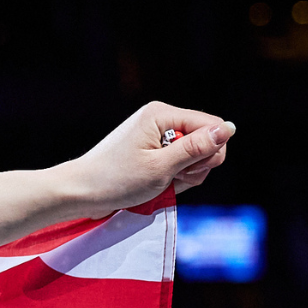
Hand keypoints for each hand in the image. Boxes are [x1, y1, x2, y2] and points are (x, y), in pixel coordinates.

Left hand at [57, 101, 235, 211]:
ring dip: (185, 175)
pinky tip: (157, 186)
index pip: (213, 126)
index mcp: (162, 114)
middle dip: (196, 166)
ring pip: (195, 156)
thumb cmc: (116, 180)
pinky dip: (174, 178)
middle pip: (206, 141)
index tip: (185, 169)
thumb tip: (228, 128)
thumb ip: (197, 148)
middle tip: (171, 179)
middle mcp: (161, 119)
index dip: (210, 152)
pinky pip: (179, 164)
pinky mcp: (153, 151)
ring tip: (160, 184)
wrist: (80, 193)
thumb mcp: (162, 167)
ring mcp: (156, 136)